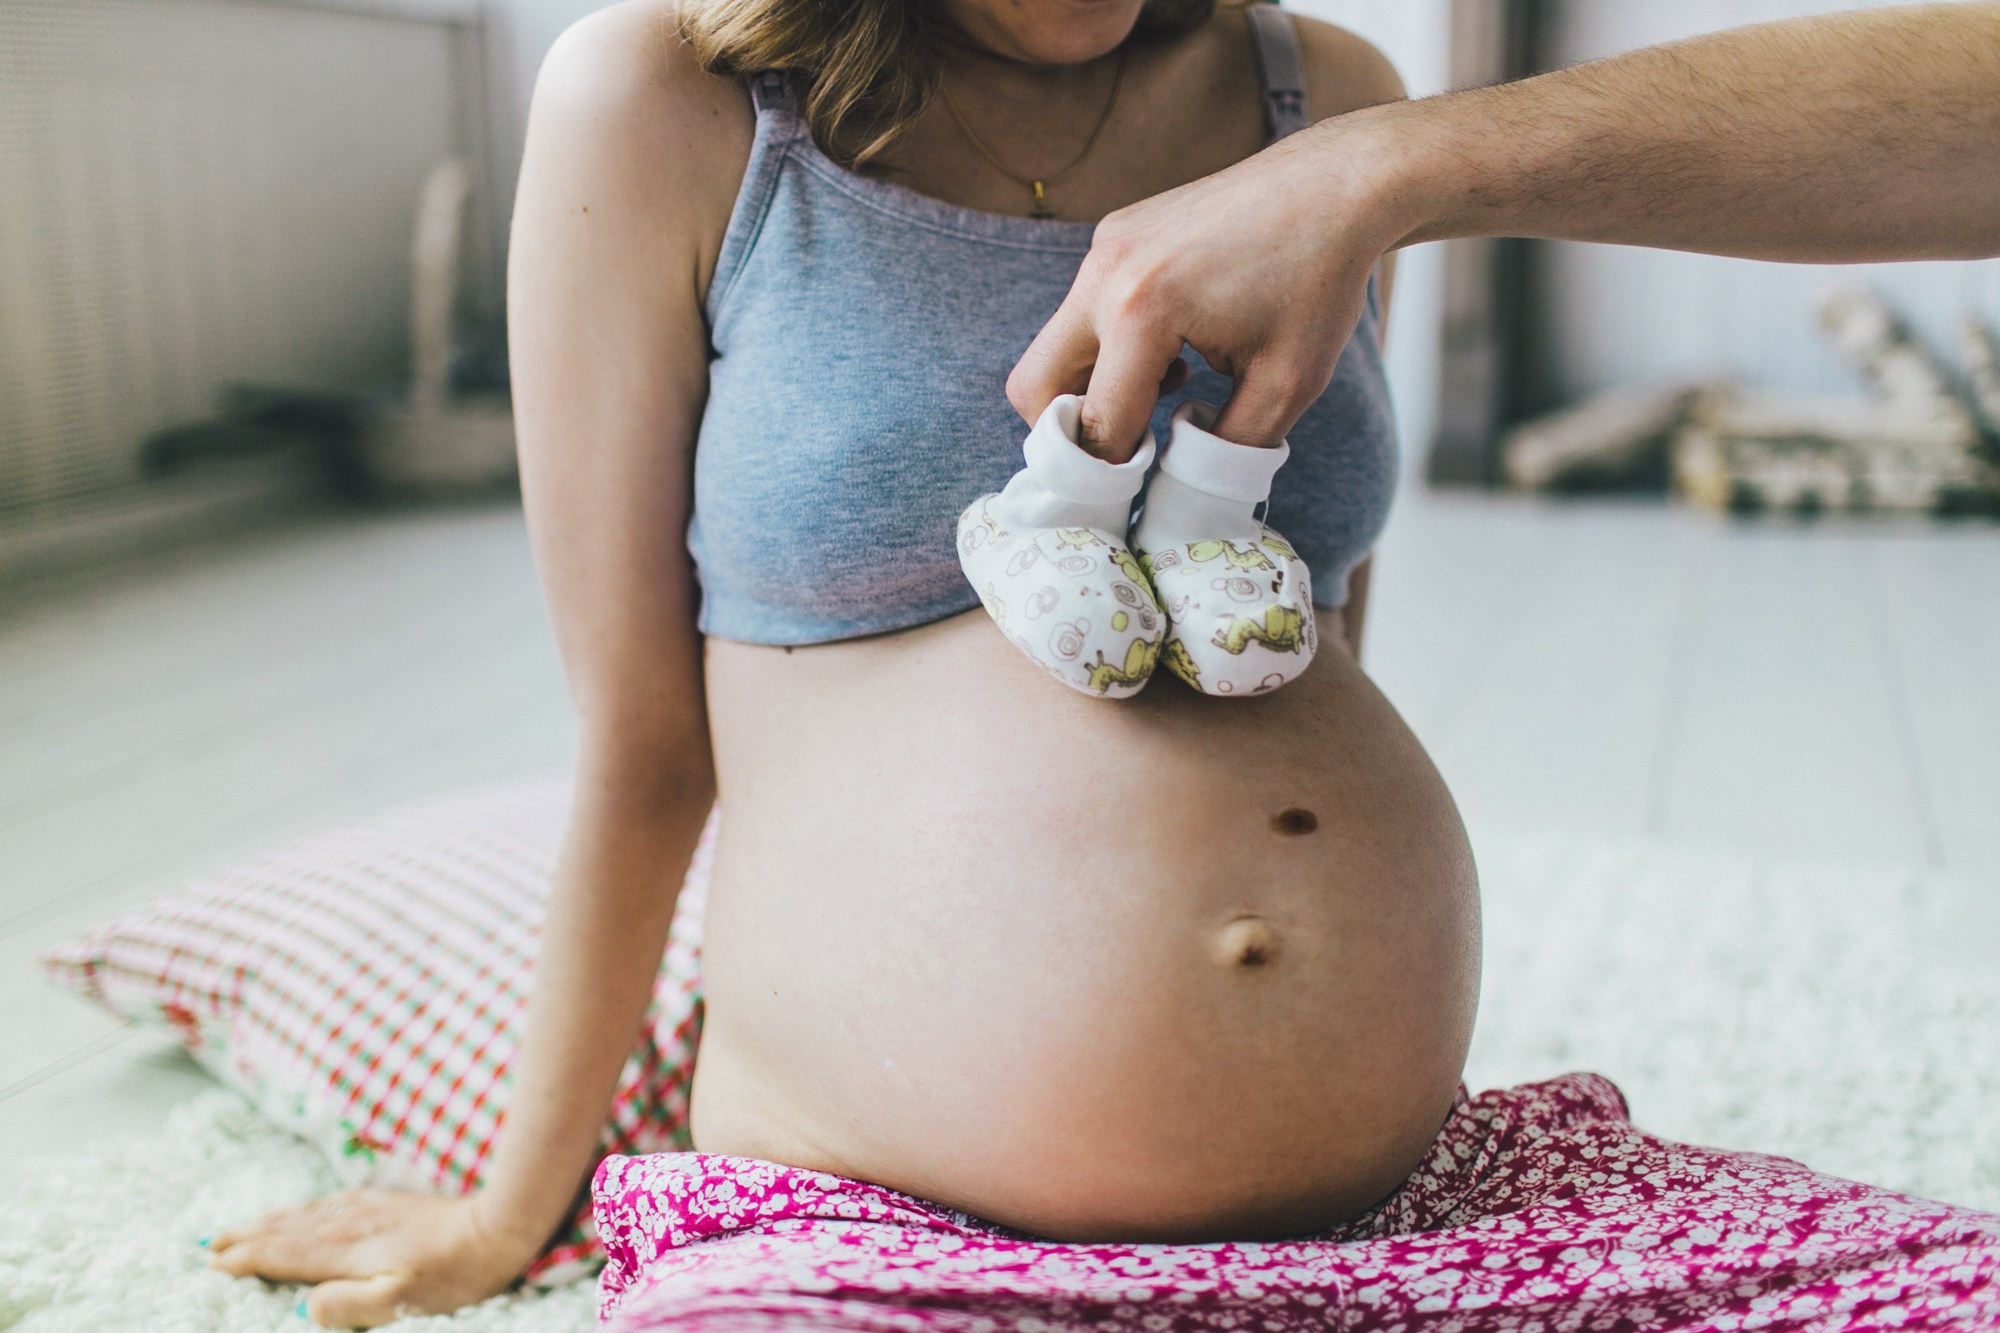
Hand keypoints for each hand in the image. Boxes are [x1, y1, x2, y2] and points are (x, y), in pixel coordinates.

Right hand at [209, 1188, 543, 1327]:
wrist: (497, 1227)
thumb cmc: (452, 1275)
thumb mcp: (398, 1303)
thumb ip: (344, 1305)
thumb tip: (302, 1303)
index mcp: (347, 1252)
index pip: (283, 1255)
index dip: (245, 1259)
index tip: (212, 1263)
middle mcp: (351, 1226)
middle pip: (287, 1230)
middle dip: (247, 1237)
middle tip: (210, 1243)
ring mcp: (371, 1210)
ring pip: (307, 1214)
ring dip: (271, 1221)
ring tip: (244, 1227)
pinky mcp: (390, 1203)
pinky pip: (333, 1203)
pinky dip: (306, 1209)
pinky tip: (306, 1209)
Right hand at [1008, 109, 1407, 458]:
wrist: (1334, 186)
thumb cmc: (1319, 281)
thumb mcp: (1286, 386)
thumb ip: (1226, 450)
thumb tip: (1181, 489)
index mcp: (1142, 312)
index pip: (1097, 424)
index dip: (1115, 473)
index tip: (1142, 488)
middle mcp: (1106, 273)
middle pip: (1034, 386)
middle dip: (1072, 431)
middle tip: (1131, 444)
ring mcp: (1104, 246)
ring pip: (1055, 347)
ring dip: (1097, 384)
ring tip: (1170, 384)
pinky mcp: (1115, 232)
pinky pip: (1085, 308)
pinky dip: (1113, 342)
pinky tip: (1176, 341)